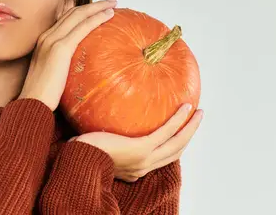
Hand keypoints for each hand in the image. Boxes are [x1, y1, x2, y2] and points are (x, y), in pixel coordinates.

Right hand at [18, 0, 117, 110]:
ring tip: (113, 4)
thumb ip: (64, 68)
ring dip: (97, 7)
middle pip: (73, 13)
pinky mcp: (60, 48)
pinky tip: (109, 15)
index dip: (82, 12)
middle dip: (92, 5)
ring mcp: (52, 40)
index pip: (65, 19)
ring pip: (78, 15)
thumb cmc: (42, 97)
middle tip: (109, 2)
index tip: (96, 10)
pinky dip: (96, 18)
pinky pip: (83, 27)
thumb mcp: (53, 76)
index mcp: (44, 41)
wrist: (32, 104)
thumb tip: (82, 71)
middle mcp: (46, 36)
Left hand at [71, 104, 203, 182]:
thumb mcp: (97, 144)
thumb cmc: (80, 150)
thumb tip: (102, 113)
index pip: (159, 157)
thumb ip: (106, 134)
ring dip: (190, 128)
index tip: (178, 130)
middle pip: (175, 152)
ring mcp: (144, 160)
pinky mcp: (142, 149)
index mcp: (135, 169)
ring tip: (198, 112)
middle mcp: (143, 167)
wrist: (77, 160)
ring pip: (177, 144)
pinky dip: (178, 120)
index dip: (172, 144)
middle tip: (196, 119)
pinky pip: (166, 132)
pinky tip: (185, 107)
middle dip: (188, 135)